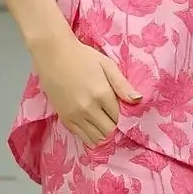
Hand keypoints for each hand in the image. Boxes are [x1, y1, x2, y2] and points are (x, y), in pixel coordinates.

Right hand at [32, 29, 141, 147]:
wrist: (53, 54)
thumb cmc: (83, 57)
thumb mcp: (107, 65)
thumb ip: (122, 84)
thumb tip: (138, 100)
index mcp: (101, 94)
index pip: (120, 119)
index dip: (126, 121)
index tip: (128, 118)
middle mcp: (88, 108)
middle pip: (109, 132)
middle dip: (117, 130)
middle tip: (120, 124)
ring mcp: (74, 115)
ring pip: (96, 139)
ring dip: (105, 136)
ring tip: (109, 128)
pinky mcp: (65, 119)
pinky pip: (82, 138)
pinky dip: (92, 138)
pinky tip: (97, 131)